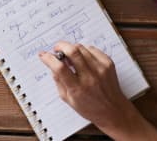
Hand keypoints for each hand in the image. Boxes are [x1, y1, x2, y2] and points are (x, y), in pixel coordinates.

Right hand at [40, 42, 156, 139]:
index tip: (43, 55)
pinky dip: (84, 50)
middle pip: (73, 51)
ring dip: (71, 48)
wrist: (113, 110)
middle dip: (60, 46)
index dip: (49, 58)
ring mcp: (100, 69)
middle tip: (57, 49)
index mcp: (77, 89)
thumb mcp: (68, 99)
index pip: (60, 67)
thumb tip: (51, 64)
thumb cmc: (90, 107)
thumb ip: (58, 81)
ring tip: (69, 56)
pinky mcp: (108, 63)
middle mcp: (90, 77)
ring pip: (82, 48)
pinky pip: (92, 49)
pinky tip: (82, 58)